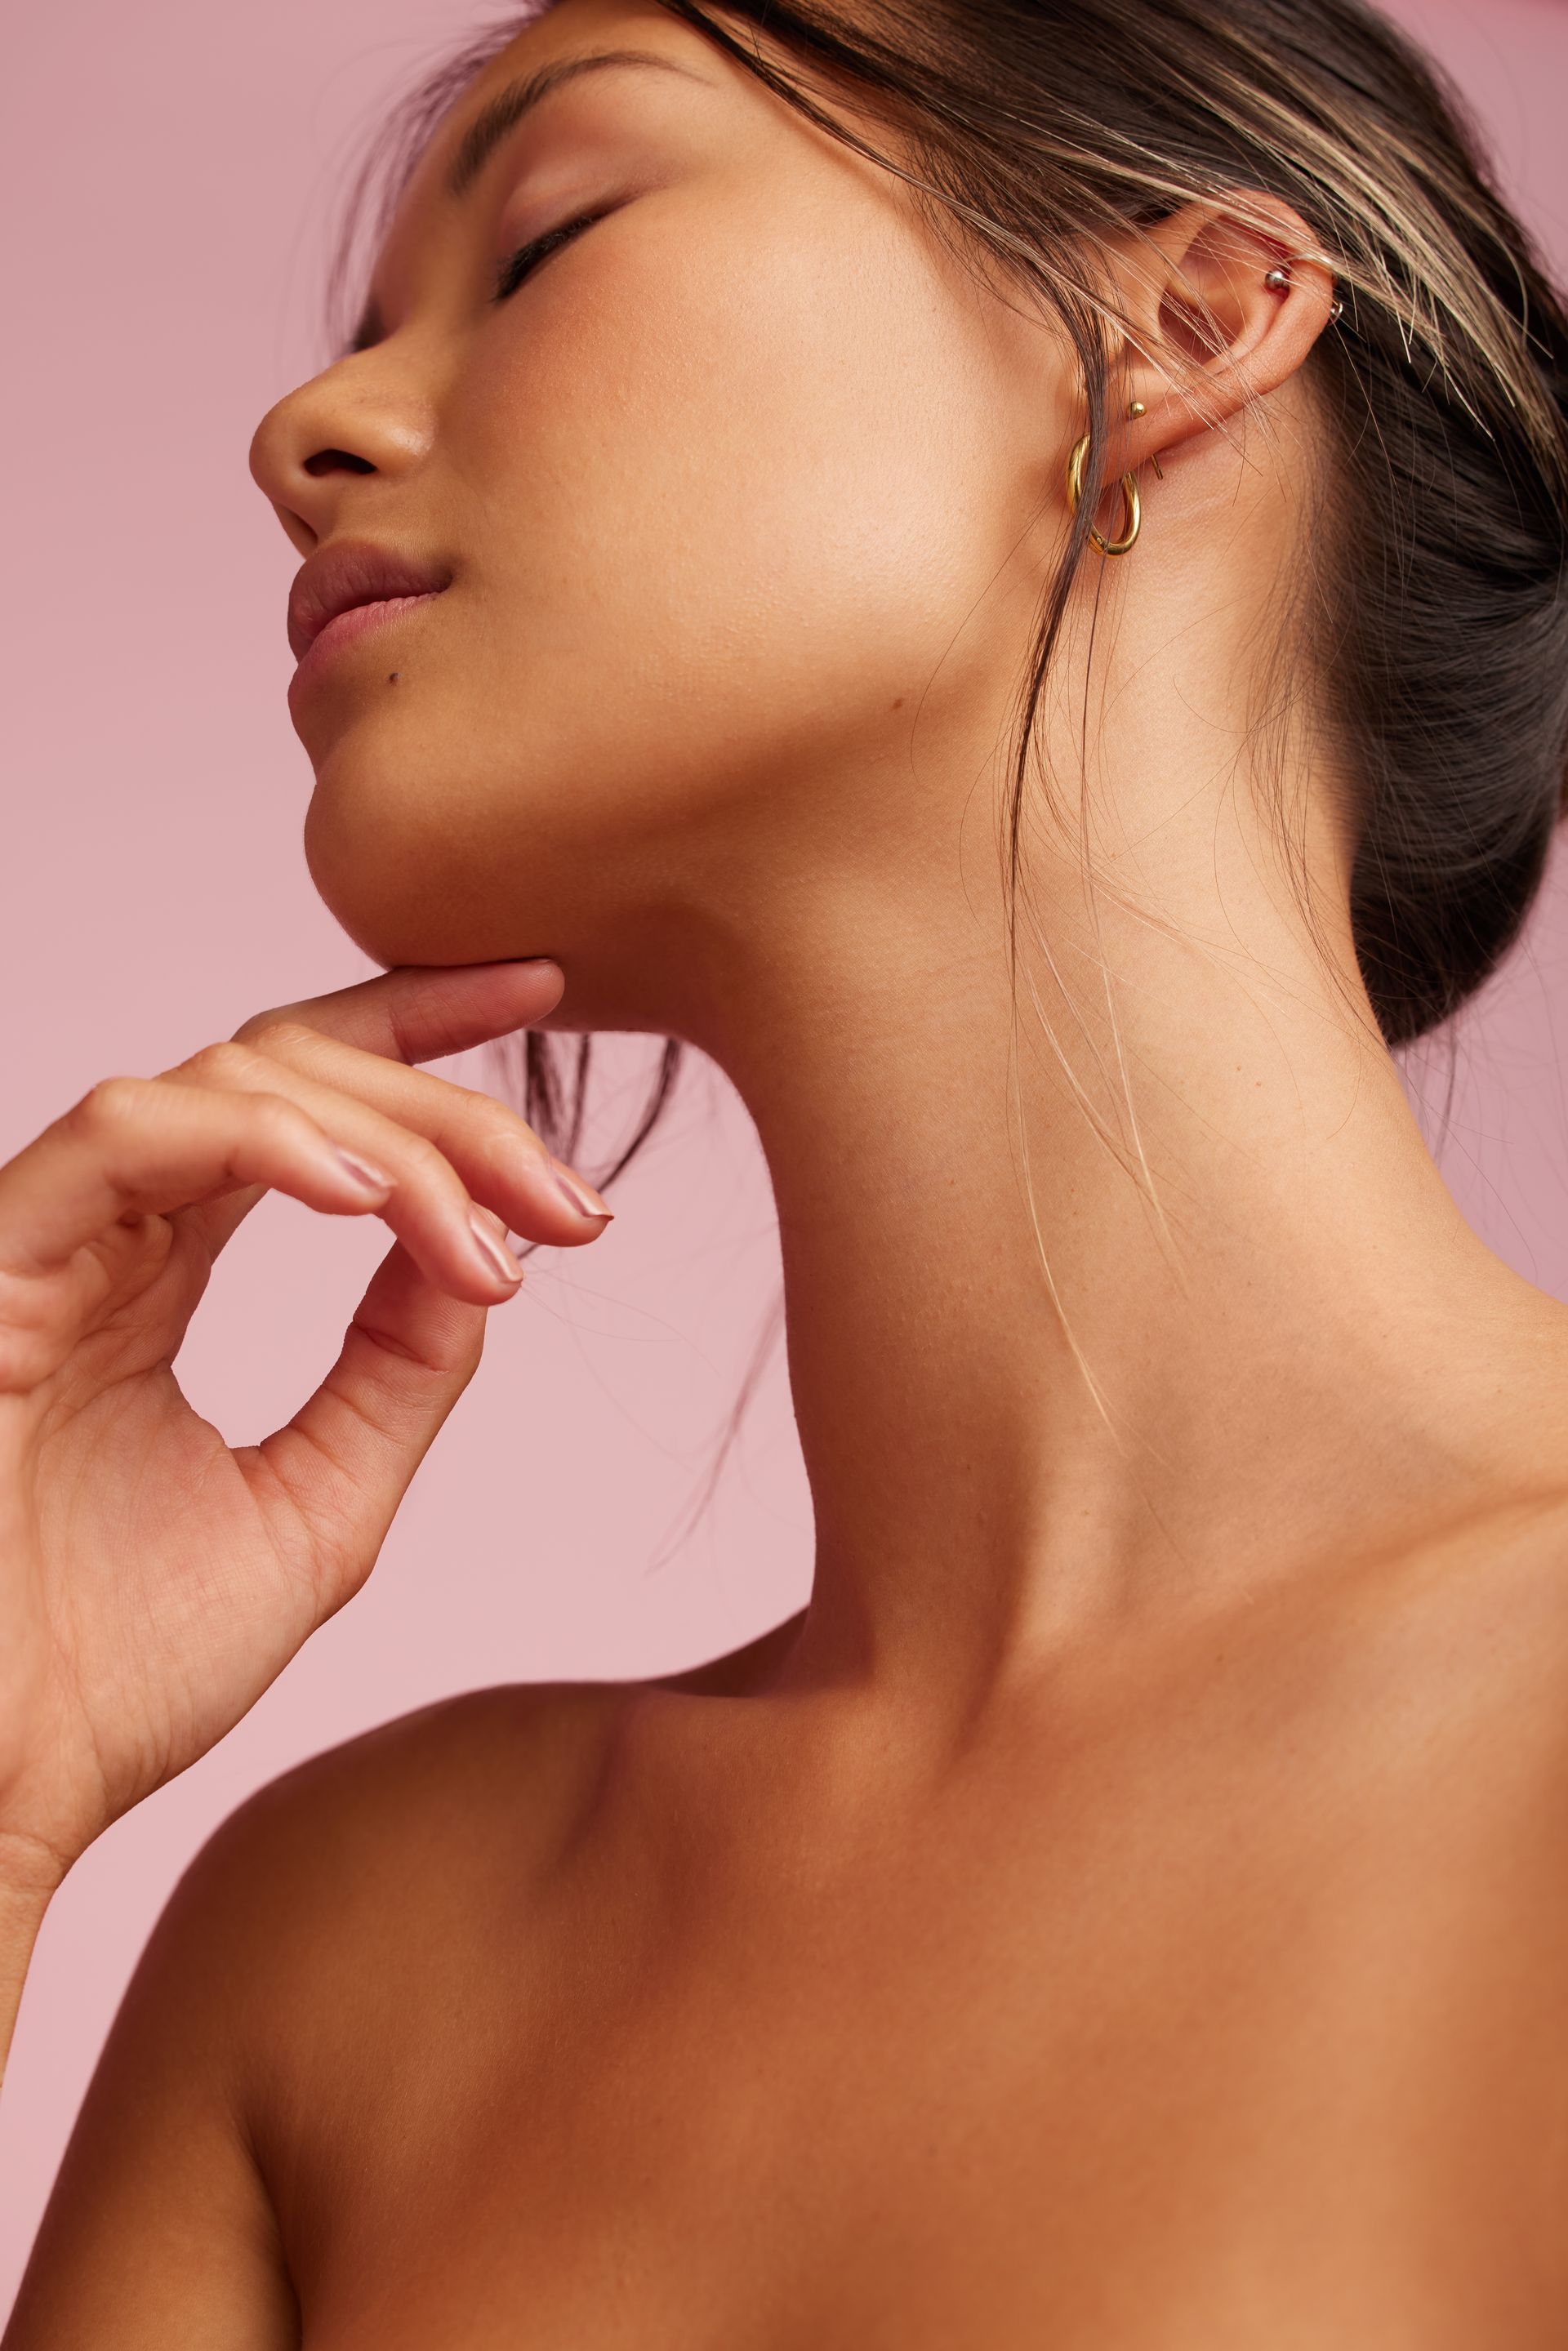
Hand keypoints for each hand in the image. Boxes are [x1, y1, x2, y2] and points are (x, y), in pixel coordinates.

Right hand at [0, 959, 608, 1892]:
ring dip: (385, 1136)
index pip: (297, 1098)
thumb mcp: (320, 1503)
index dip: (418, 1029)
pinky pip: (120, 1137)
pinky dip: (252, 1139)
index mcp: (159, 1276)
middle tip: (570, 1205)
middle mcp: (104, 1237)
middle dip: (450, 1113)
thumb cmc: (117, 1681)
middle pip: (289, 1071)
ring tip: (492, 1234)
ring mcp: (44, 1242)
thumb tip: (488, 1254)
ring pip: (225, 1082)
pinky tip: (362, 1196)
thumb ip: (397, 1371)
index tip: (546, 995)